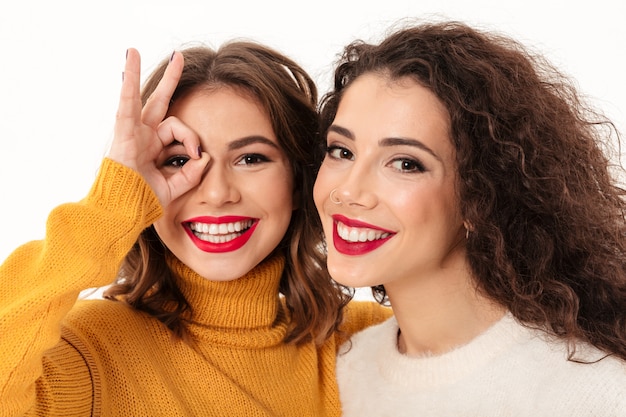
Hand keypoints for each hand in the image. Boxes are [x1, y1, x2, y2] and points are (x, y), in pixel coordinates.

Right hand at [107, 48, 208, 206]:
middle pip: (158, 103)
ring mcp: (131, 133)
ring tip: (134, 50)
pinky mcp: (122, 133)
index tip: (198, 155)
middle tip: (179, 58)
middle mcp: (142, 136)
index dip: (192, 139)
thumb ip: (191, 173)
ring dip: (136, 74)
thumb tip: (206, 156)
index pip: (178, 131)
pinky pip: (126, 102)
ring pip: (138, 98)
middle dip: (169, 81)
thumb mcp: (174, 187)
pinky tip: (129, 59)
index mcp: (153, 147)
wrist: (122, 212)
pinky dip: (128, 82)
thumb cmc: (142, 202)